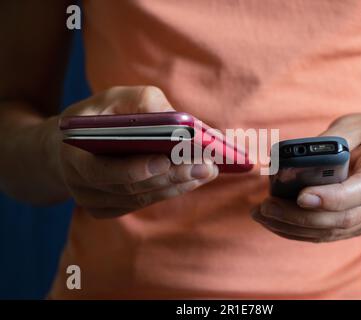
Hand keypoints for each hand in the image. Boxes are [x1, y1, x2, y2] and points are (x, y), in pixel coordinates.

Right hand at [57, 86, 217, 217]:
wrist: (71, 144)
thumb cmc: (97, 116)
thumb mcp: (114, 98)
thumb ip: (143, 103)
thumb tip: (182, 122)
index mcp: (73, 155)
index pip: (103, 171)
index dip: (137, 168)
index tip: (168, 159)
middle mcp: (80, 185)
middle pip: (131, 189)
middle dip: (172, 176)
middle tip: (205, 165)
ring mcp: (95, 201)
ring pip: (142, 198)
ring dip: (178, 185)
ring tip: (208, 170)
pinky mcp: (110, 208)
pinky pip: (144, 203)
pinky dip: (171, 190)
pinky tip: (194, 178)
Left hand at [253, 114, 360, 241]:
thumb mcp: (354, 125)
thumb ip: (331, 138)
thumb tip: (295, 155)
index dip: (331, 197)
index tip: (299, 196)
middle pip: (340, 219)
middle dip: (298, 217)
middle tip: (266, 207)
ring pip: (329, 233)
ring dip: (291, 228)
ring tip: (261, 215)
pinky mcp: (354, 226)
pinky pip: (325, 235)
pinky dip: (296, 232)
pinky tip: (273, 222)